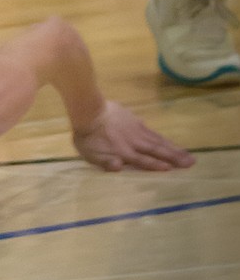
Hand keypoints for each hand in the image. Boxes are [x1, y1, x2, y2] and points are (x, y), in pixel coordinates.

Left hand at [73, 101, 194, 171]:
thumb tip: (119, 167)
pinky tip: (167, 141)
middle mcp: (135, 142)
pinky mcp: (135, 120)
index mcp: (124, 152)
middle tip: (192, 162)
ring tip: (187, 154)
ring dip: (173, 148)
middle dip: (174, 157)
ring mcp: (136, 130)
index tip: (172, 169)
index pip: (144, 161)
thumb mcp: (91, 154)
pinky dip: (161, 137)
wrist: (89, 109)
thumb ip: (106, 162)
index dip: (157, 166)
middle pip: (157, 150)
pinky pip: (152, 131)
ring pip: (158, 140)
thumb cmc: (87, 136)